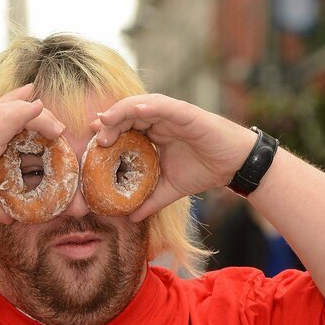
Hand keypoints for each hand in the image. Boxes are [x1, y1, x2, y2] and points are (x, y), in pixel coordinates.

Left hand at [90, 94, 258, 220]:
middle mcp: (160, 120)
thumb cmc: (204, 170)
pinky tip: (135, 111)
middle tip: (94, 135)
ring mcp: (172, 114)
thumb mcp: (169, 189)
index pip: (125, 127)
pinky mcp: (187, 113)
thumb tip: (130, 219)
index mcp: (154, 133)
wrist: (233, 166)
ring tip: (106, 121)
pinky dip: (149, 106)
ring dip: (121, 112)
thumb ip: (149, 201)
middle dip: (109, 122)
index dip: (107, 133)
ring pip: (141, 105)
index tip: (91, 144)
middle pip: (127, 114)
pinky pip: (164, 106)